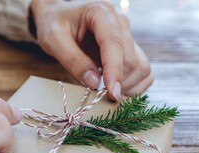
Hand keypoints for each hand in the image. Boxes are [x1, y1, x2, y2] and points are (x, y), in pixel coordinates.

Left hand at [31, 0, 152, 100]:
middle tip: (100, 94)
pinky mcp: (133, 49)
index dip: (115, 71)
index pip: (114, 44)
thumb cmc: (55, 25)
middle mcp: (120, 22)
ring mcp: (129, 36)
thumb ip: (72, 61)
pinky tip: (117, 87)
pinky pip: (145, 72)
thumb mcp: (53, 40)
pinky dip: (135, 85)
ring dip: (128, 85)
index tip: (112, 94)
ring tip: (107, 90)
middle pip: (131, 60)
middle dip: (118, 81)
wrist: (60, 18)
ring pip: (142, 67)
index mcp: (101, 12)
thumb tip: (94, 83)